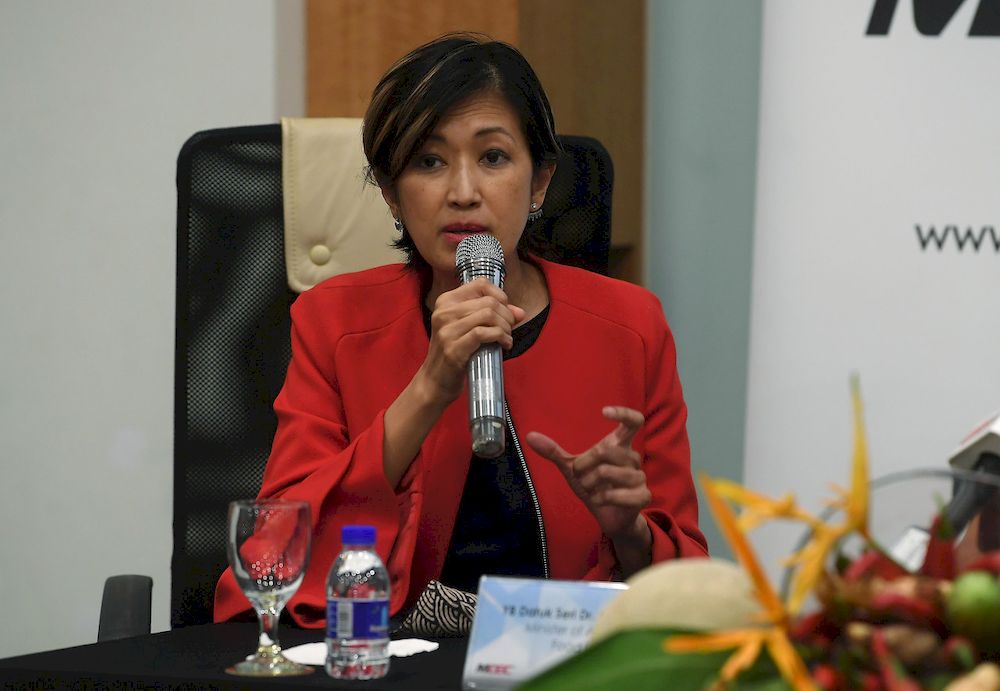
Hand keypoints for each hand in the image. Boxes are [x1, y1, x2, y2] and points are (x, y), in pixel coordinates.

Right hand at [418, 278, 524, 406]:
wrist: (435, 381)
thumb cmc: (456, 352)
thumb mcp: (470, 328)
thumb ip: (493, 316)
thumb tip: (520, 312)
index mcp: (446, 301)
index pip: (480, 284)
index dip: (500, 296)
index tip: (506, 311)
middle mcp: (444, 312)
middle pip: (489, 301)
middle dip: (507, 315)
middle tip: (510, 329)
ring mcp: (447, 330)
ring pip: (488, 315)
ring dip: (505, 327)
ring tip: (507, 337)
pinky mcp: (453, 349)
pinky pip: (483, 333)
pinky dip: (501, 337)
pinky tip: (505, 345)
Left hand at [524, 406, 651, 543]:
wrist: (609, 517)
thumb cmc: (593, 486)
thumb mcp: (571, 468)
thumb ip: (554, 452)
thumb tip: (529, 436)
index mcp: (620, 446)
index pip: (633, 421)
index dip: (623, 413)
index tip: (604, 411)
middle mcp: (633, 458)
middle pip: (607, 450)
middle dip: (585, 464)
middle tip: (580, 475)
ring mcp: (640, 477)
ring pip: (609, 472)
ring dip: (590, 484)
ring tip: (591, 490)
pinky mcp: (643, 496)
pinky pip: (619, 494)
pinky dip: (602, 499)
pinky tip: (599, 501)